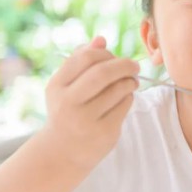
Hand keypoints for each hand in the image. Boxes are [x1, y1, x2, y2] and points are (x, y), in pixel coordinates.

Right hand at [44, 36, 139, 164]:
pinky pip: (125, 105)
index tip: (115, 57)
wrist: (64, 151)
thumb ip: (81, 60)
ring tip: (130, 82)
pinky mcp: (104, 131)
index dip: (106, 54)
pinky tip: (125, 99)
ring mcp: (86, 119)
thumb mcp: (67, 86)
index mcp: (57, 86)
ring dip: (129, 82)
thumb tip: (101, 39)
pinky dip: (129, 97)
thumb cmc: (69, 110)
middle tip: (134, 66)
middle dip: (124, 65)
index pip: (86, 57)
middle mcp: (69, 102)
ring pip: (118, 89)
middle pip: (103, 72)